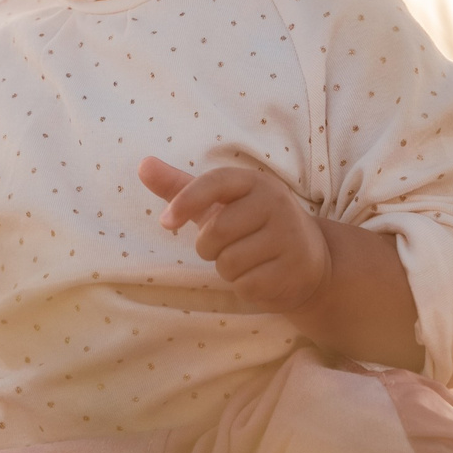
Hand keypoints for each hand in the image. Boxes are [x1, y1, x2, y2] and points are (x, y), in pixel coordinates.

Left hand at [138, 156, 330, 313]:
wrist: (310, 259)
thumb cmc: (252, 226)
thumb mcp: (219, 203)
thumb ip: (180, 187)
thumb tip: (143, 165)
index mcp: (254, 182)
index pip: (215, 182)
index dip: (185, 201)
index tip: (165, 221)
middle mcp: (275, 203)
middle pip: (216, 232)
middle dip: (209, 247)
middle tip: (227, 246)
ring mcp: (289, 237)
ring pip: (229, 263)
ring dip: (227, 269)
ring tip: (249, 260)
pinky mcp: (293, 270)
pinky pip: (246, 285)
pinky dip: (245, 287)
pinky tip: (262, 276)